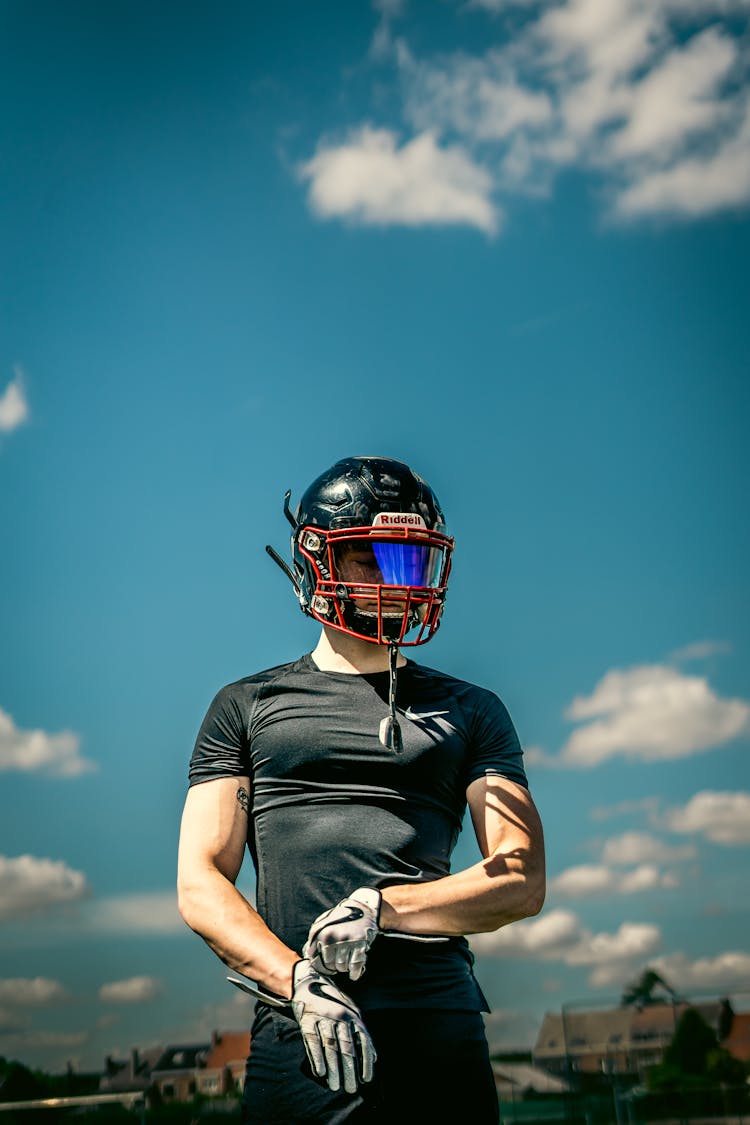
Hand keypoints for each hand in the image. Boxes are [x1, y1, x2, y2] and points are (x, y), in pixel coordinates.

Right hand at [291, 958, 375, 1093]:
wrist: (309, 982)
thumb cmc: (334, 1003)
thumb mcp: (352, 1012)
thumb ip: (361, 1034)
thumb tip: (374, 1058)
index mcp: (353, 1015)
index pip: (363, 1040)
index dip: (365, 1061)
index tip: (366, 1079)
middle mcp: (340, 1016)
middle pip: (346, 1047)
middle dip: (349, 1070)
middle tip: (351, 1089)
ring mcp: (323, 1018)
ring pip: (330, 1047)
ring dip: (334, 1068)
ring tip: (335, 1086)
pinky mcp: (307, 1020)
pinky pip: (313, 1041)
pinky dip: (317, 1058)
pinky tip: (320, 1073)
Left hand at [303, 887, 380, 980]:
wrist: (361, 907)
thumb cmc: (340, 919)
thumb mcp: (323, 924)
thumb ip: (314, 939)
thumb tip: (307, 956)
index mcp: (319, 932)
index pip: (315, 960)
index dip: (321, 966)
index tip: (327, 967)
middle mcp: (330, 936)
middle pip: (329, 965)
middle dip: (334, 967)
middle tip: (338, 963)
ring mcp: (345, 940)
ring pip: (342, 967)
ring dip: (344, 968)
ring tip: (346, 963)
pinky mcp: (359, 943)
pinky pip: (355, 966)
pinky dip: (354, 973)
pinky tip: (354, 973)